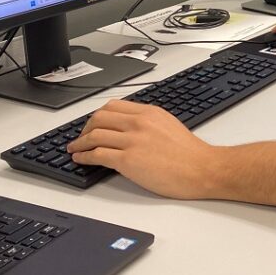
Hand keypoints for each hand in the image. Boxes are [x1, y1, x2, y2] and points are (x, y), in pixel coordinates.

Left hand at [68, 100, 216, 198]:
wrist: (201, 168)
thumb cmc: (190, 153)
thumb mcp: (168, 125)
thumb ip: (148, 123)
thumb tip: (130, 129)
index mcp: (149, 112)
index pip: (114, 106)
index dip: (97, 116)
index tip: (92, 124)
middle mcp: (139, 122)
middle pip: (100, 117)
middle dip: (85, 127)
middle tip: (81, 137)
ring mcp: (133, 140)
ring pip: (95, 134)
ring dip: (80, 142)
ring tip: (74, 149)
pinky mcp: (128, 160)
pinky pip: (98, 154)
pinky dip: (84, 156)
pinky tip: (80, 159)